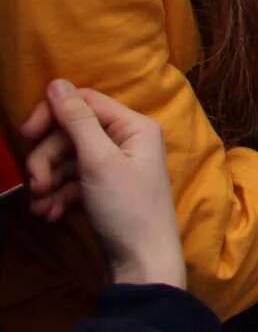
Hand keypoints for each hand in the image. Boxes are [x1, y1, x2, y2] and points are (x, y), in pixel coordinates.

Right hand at [19, 80, 184, 288]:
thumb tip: (57, 83)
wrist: (141, 263)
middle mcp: (127, 140)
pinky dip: (58, 196)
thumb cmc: (126, 208)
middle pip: (71, 133)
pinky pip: (71, 182)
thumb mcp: (99, 161)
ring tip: (42, 205)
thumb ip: (77, 120)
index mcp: (134, 125)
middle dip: (47, 158)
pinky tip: (51, 215)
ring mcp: (115, 166)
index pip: (84, 102)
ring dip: (49, 181)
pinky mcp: (103, 189)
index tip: (25, 136)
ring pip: (67, 160)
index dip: (52, 115)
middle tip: (36, 184)